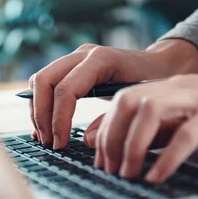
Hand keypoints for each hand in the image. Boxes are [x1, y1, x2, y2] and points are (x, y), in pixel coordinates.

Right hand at [29, 39, 197, 148]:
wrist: (160, 66)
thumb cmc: (154, 85)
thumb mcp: (137, 102)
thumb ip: (112, 119)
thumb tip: (87, 141)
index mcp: (101, 60)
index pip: (66, 90)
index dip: (58, 121)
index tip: (60, 144)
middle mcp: (83, 54)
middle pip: (44, 81)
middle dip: (42, 116)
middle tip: (49, 143)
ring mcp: (75, 57)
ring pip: (40, 80)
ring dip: (38, 111)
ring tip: (45, 138)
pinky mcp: (71, 65)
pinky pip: (46, 83)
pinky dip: (41, 104)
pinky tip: (45, 127)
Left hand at [84, 75, 197, 183]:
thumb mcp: (181, 126)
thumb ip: (150, 134)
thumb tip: (112, 150)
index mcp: (167, 88)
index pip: (122, 101)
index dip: (105, 132)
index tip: (102, 162)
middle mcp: (180, 87)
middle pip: (129, 101)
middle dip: (112, 137)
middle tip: (112, 170)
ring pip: (151, 110)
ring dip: (132, 145)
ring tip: (130, 174)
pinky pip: (189, 132)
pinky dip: (168, 156)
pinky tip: (157, 176)